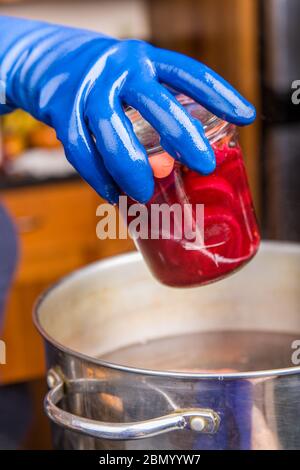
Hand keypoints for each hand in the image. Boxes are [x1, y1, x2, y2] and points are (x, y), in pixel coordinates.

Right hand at [0, 16, 255, 202]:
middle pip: (154, 103)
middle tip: (203, 165)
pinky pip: (79, 150)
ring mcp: (88, 88)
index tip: (246, 116)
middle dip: (182, 136)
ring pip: (111, 130)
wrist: (50, 62)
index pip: (189, 73)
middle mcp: (120, 70)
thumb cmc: (109, 83)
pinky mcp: (61, 109)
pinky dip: (97, 177)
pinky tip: (112, 194)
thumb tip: (173, 169)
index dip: (219, 94)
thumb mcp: (136, 84)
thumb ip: (154, 120)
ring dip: (131, 165)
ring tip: (146, 192)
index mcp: (147, 61)